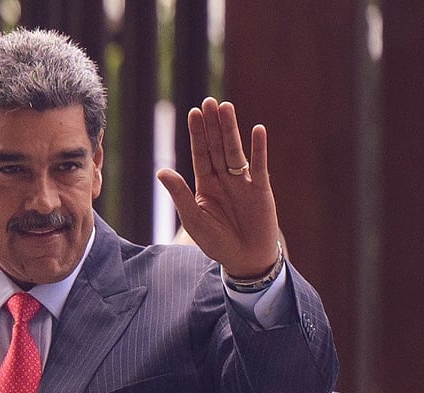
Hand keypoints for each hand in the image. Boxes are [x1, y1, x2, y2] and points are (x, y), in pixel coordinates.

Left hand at [156, 97, 280, 277]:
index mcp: (206, 184)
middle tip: (209, 102)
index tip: (194, 112)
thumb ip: (180, 195)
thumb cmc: (217, 243)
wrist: (246, 260)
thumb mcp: (194, 220)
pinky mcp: (261, 190)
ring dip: (231, 130)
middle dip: (213, 125)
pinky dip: (259, 149)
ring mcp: (244, 183)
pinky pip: (260, 166)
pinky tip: (258, 130)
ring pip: (236, 152)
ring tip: (226, 107)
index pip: (201, 154)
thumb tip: (161, 171)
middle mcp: (224, 179)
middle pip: (218, 147)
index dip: (198, 134)